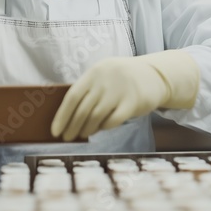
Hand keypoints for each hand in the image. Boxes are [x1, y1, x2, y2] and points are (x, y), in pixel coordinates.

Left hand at [50, 50, 199, 141]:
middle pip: (83, 110)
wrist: (155, 75)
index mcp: (94, 72)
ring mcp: (120, 92)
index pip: (72, 97)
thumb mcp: (103, 75)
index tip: (55, 131)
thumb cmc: (122, 79)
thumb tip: (67, 116)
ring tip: (83, 134)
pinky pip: (113, 121)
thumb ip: (88, 90)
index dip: (62, 116)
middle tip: (67, 138)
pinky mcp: (133, 103)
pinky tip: (101, 129)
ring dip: (87, 129)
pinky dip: (104, 127)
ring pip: (96, 117)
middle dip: (72, 127)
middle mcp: (105, 81)